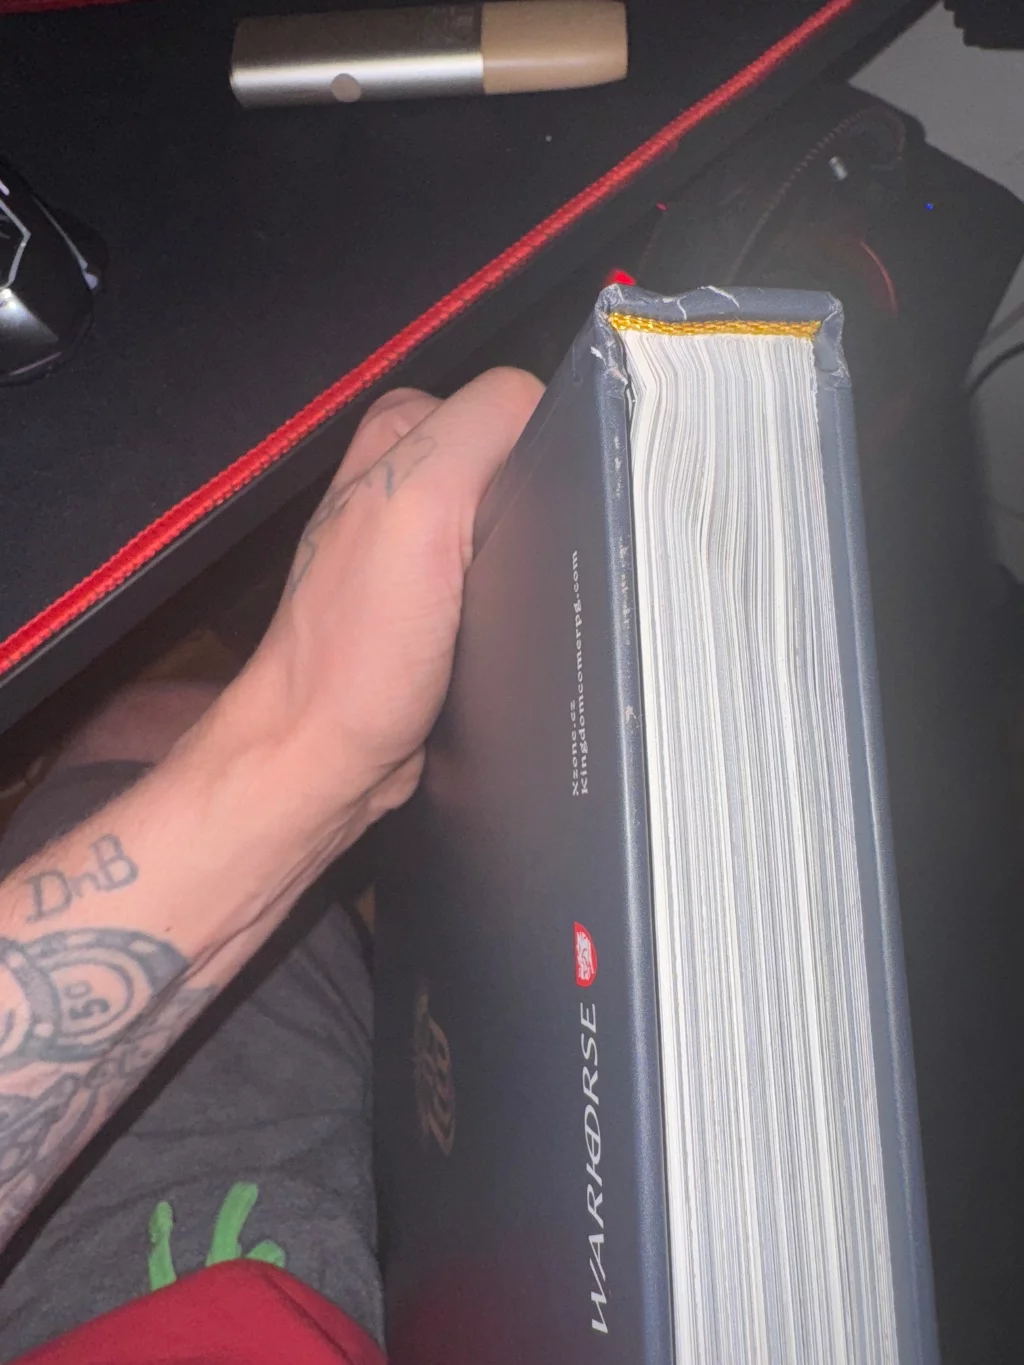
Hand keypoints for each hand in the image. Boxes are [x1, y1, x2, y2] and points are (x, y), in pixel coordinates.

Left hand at [233, 367, 542, 838]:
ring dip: (541, 555)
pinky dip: (526, 594)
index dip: (546, 449)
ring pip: (527, 518)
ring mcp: (426, 540)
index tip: (544, 509)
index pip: (515, 403)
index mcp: (398, 435)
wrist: (325, 756)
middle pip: (526, 461)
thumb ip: (482, 430)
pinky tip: (514, 623)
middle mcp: (407, 478)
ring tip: (515, 599)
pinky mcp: (444, 595)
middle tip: (524, 565)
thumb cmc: (356, 652)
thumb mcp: (420, 508)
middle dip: (547, 505)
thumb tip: (553, 403)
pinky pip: (514, 571)